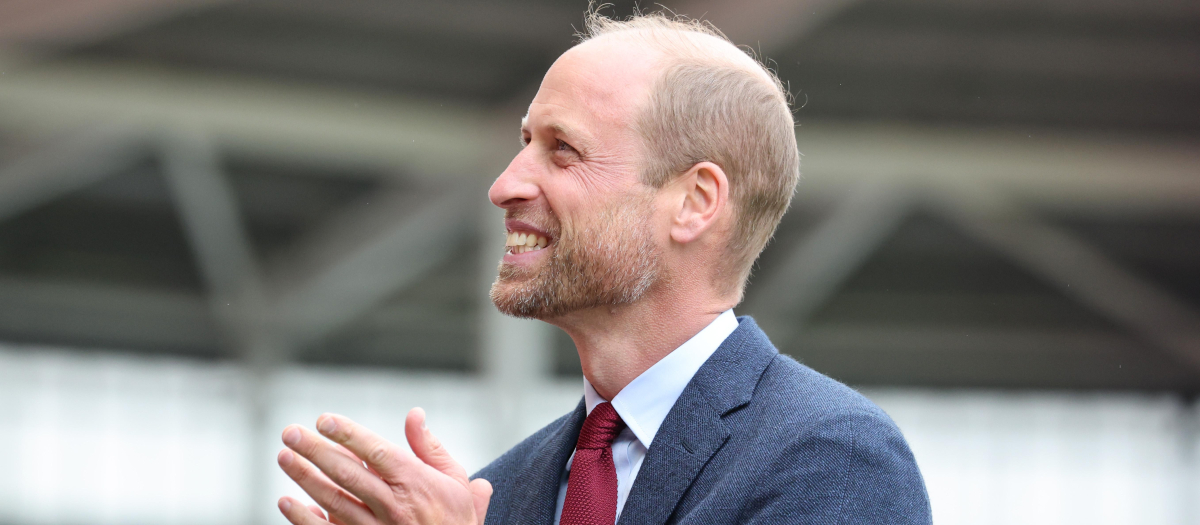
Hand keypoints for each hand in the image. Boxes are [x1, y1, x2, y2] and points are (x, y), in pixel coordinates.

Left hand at [276, 408, 492, 524]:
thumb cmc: (455, 519)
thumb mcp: (455, 480)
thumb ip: (430, 447)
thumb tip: (414, 414)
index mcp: (415, 483)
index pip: (377, 453)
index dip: (349, 435)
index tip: (323, 420)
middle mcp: (393, 506)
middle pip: (348, 474)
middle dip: (316, 451)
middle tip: (290, 432)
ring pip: (333, 500)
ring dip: (305, 478)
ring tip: (284, 457)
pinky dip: (304, 519)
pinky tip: (286, 502)